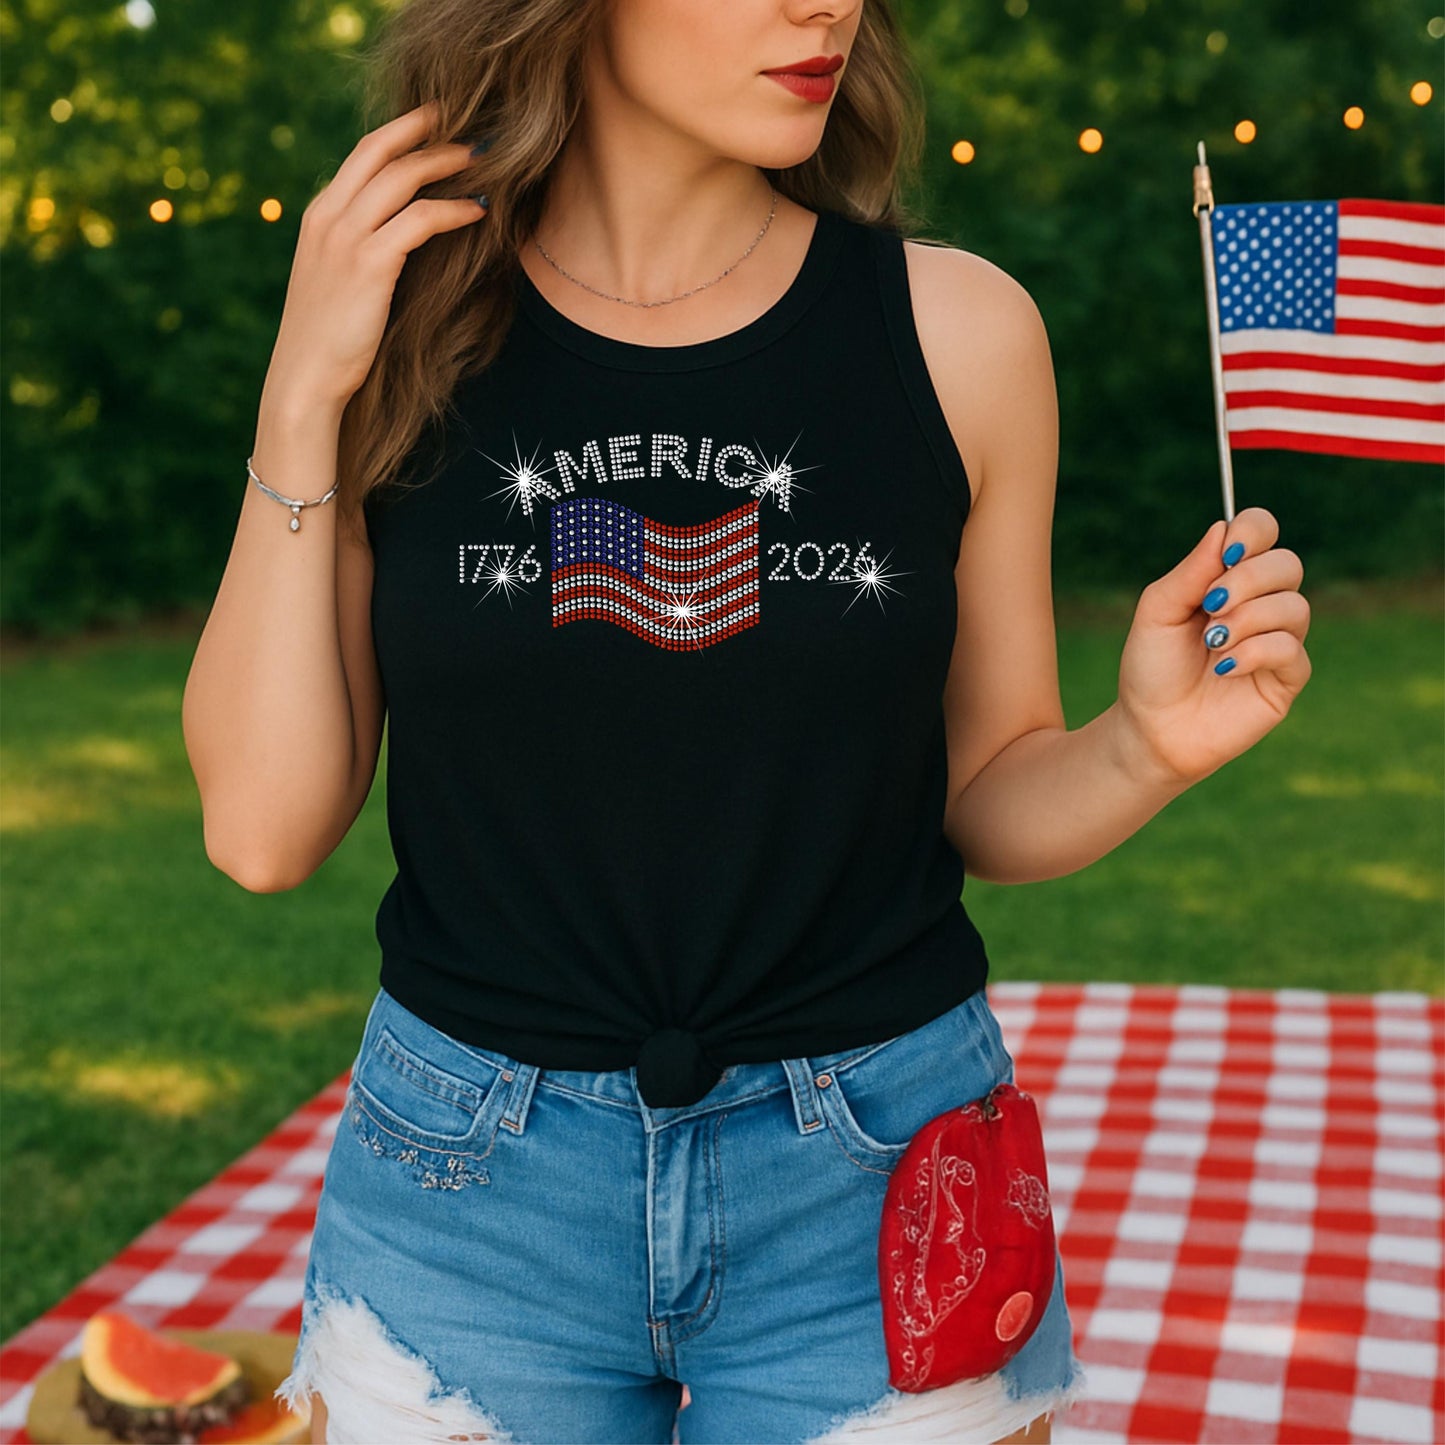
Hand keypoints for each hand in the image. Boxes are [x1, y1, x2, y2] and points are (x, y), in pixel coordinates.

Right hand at [262, 101, 489, 415]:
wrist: (305, 380)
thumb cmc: (329, 342)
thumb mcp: (338, 284)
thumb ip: (361, 252)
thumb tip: (404, 241)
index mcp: (320, 216)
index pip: (363, 154)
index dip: (402, 131)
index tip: (437, 122)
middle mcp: (329, 217)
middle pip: (382, 150)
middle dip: (428, 131)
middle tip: (470, 126)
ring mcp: (345, 238)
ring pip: (403, 178)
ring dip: (448, 163)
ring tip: (484, 160)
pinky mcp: (369, 264)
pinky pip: (421, 220)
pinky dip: (454, 209)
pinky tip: (480, 211)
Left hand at [1115, 506, 1312, 787]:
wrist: (1151, 729)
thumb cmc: (1152, 668)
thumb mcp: (1158, 612)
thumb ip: (1191, 571)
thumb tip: (1222, 528)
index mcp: (1229, 579)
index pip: (1263, 532)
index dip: (1254, 530)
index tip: (1229, 550)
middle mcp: (1261, 604)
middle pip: (1287, 564)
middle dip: (1248, 580)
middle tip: (1210, 606)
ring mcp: (1279, 640)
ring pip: (1295, 606)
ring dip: (1247, 620)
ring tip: (1212, 643)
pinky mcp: (1287, 678)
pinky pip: (1292, 649)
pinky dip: (1257, 652)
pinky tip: (1224, 669)